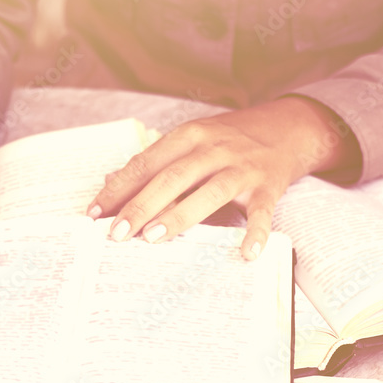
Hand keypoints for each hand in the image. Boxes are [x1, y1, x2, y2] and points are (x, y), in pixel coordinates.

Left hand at [87, 96, 359, 259]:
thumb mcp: (191, 141)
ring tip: (154, 238)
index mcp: (189, 136)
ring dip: (181, 215)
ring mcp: (242, 168)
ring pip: (209, 192)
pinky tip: (246, 253)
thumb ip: (154, 163)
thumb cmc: (229, 141)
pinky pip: (262, 213)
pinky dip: (256, 233)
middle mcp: (214, 149)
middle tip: (117, 233)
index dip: (119, 188)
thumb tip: (111, 182)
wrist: (288, 128)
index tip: (94, 213)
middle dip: (141, 205)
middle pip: (172, 177)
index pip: (146, 163)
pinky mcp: (269, 187)